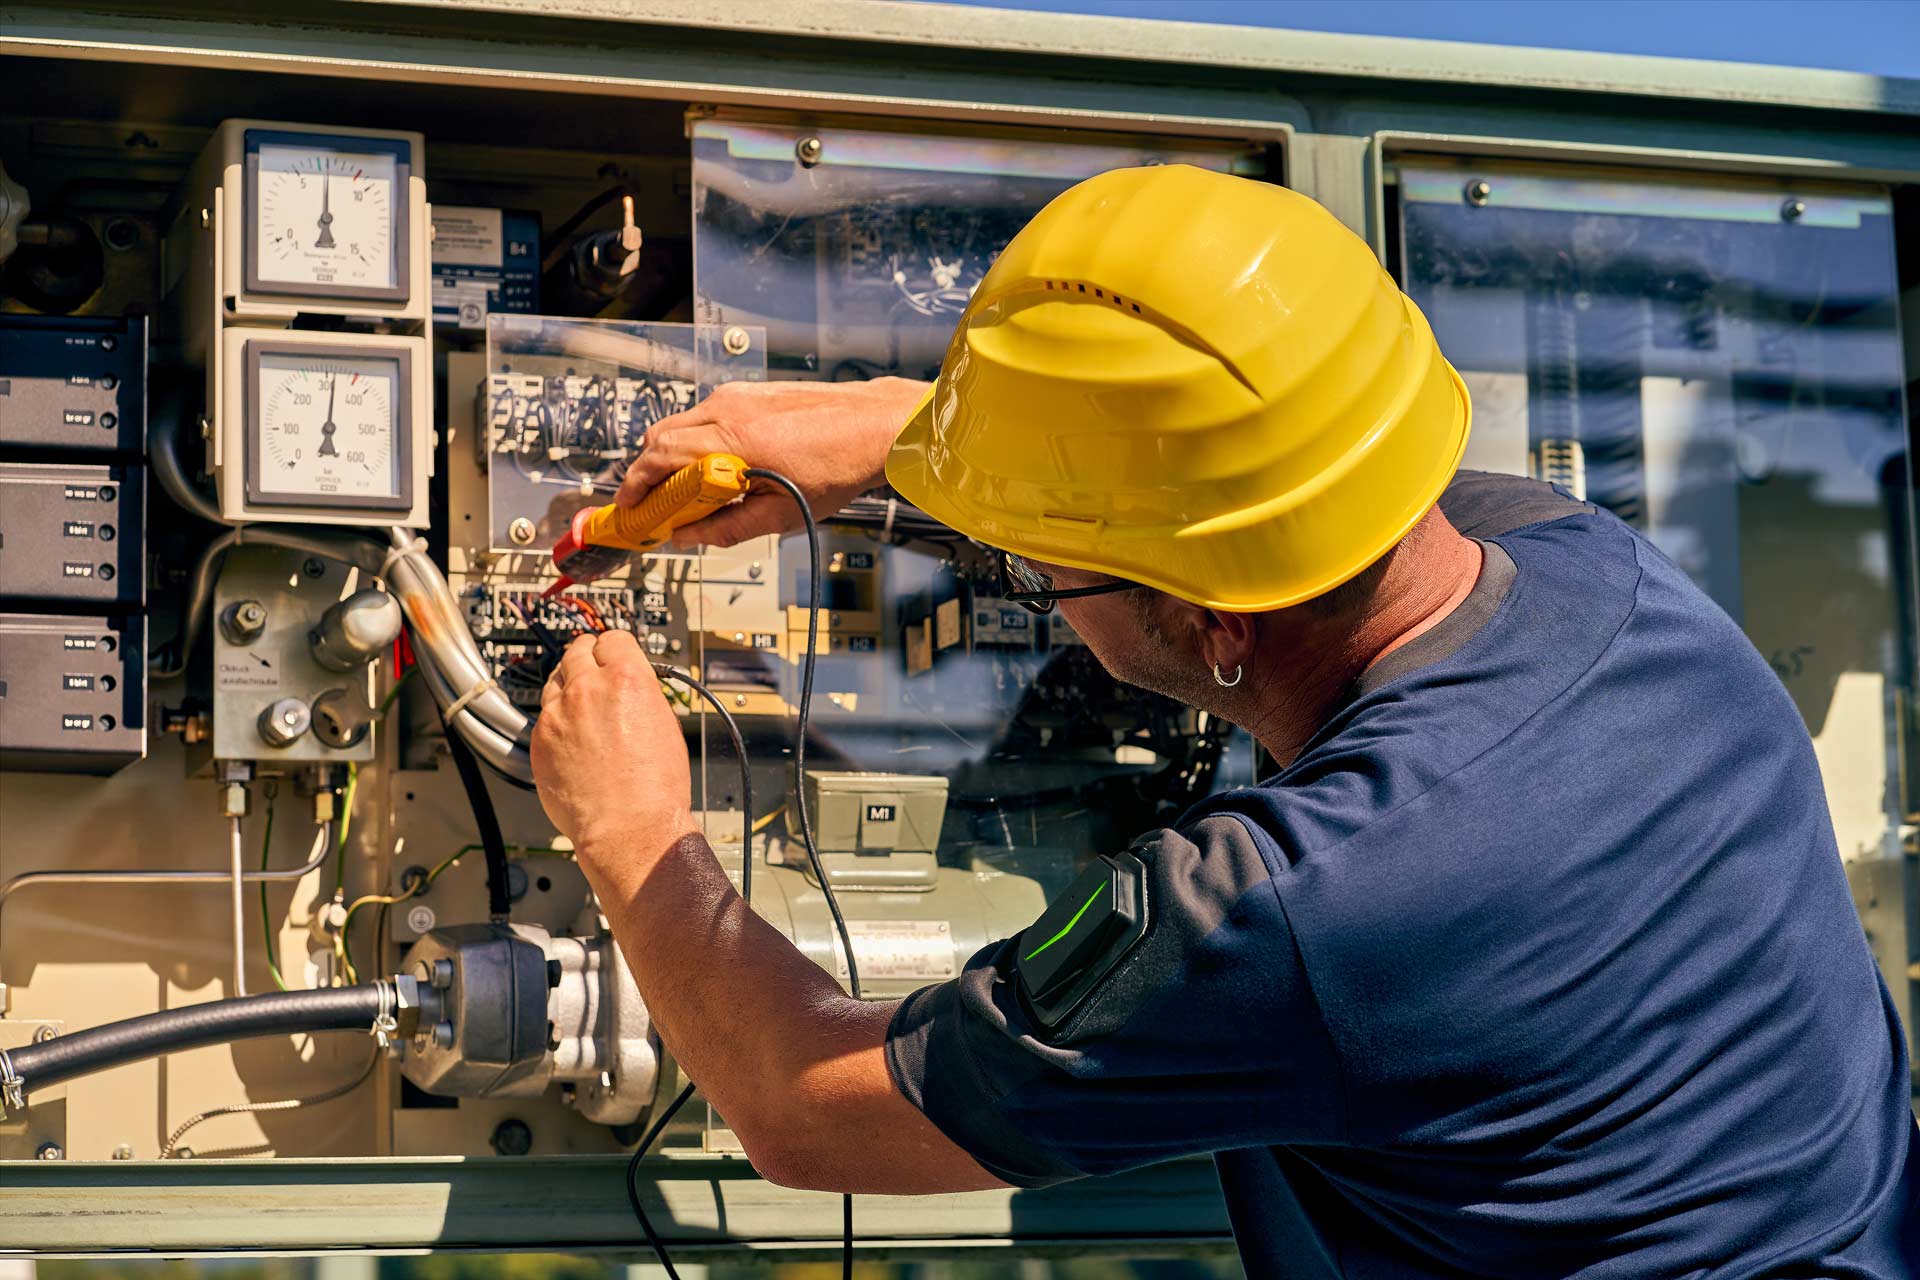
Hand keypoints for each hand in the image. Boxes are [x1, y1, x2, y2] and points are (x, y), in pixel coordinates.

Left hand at [529, 631, 694, 885]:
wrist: (629, 826)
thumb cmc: (655, 787)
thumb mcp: (666, 724)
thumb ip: (642, 694)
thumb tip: (631, 686)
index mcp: (627, 678)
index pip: (613, 639)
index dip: (616, 647)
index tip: (613, 652)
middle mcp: (588, 689)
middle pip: (578, 651)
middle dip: (588, 657)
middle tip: (593, 668)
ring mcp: (558, 713)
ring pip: (556, 680)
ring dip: (569, 685)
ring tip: (582, 706)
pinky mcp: (540, 739)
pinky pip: (545, 715)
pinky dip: (557, 719)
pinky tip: (572, 737)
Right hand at [617, 377, 927, 547]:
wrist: (875, 426)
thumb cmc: (839, 465)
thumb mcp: (781, 515)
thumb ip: (726, 529)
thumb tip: (687, 537)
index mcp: (734, 441)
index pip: (659, 456)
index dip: (636, 485)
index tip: (630, 508)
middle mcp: (729, 409)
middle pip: (659, 437)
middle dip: (648, 472)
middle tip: (655, 505)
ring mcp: (738, 395)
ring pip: (681, 424)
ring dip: (673, 457)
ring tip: (691, 492)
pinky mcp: (749, 391)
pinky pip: (705, 416)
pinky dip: (696, 442)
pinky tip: (718, 468)